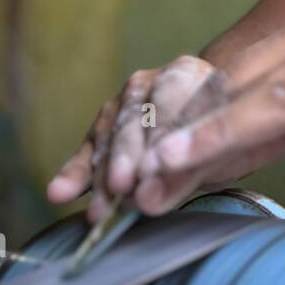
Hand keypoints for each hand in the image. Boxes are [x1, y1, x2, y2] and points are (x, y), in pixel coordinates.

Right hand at [47, 55, 222, 223]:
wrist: (214, 131)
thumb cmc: (225, 138)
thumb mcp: (225, 151)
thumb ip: (189, 170)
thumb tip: (150, 197)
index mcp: (184, 74)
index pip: (168, 103)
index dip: (159, 137)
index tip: (151, 169)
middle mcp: (148, 84)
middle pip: (133, 120)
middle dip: (126, 157)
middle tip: (122, 187)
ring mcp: (121, 106)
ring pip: (109, 140)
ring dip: (102, 177)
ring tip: (99, 210)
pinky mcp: (103, 130)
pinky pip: (88, 153)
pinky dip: (75, 175)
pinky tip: (59, 192)